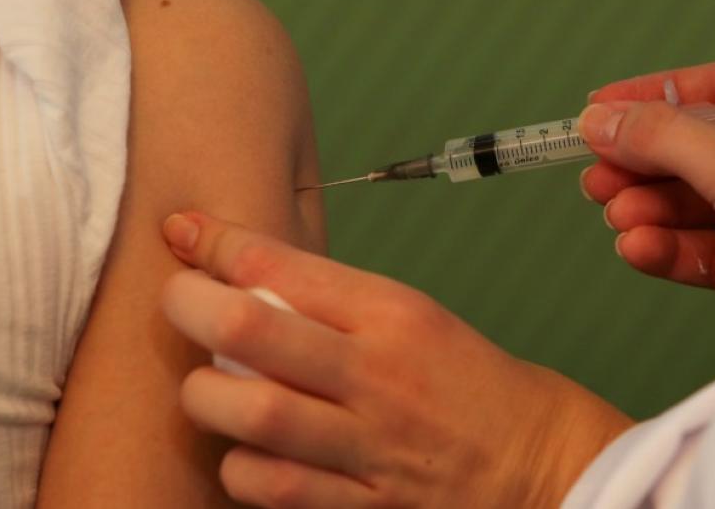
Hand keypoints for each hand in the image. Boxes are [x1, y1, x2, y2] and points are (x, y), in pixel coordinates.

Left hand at [159, 212, 632, 507]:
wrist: (538, 457)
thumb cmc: (468, 380)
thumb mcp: (412, 317)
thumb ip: (332, 302)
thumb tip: (242, 278)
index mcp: (392, 314)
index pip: (284, 265)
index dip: (216, 242)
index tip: (184, 233)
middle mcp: (376, 374)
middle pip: (251, 331)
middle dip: (189, 306)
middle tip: (176, 300)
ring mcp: (370, 444)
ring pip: (254, 415)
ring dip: (207, 397)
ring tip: (206, 387)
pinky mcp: (367, 504)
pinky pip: (277, 489)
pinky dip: (242, 469)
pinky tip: (243, 453)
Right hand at [579, 58, 714, 334]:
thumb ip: (667, 138)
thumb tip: (600, 119)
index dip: (663, 94)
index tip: (600, 107)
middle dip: (652, 164)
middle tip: (596, 173)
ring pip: (714, 203)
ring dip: (656, 210)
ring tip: (614, 216)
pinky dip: (678, 250)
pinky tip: (640, 249)